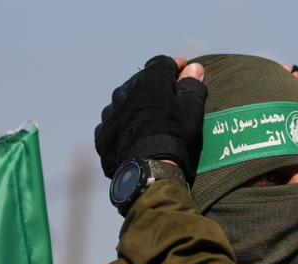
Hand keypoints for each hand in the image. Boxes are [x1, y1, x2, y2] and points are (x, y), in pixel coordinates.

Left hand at [94, 55, 206, 182]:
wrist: (149, 165)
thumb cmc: (174, 132)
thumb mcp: (191, 107)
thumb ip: (192, 83)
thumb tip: (194, 67)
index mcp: (148, 79)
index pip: (162, 63)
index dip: (175, 67)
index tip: (184, 71)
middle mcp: (124, 89)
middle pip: (142, 82)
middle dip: (154, 88)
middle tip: (166, 102)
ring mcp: (110, 110)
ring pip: (125, 101)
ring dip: (136, 106)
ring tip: (147, 121)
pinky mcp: (102, 130)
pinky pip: (115, 121)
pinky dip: (124, 124)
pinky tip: (133, 135)